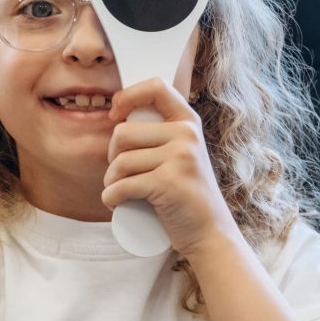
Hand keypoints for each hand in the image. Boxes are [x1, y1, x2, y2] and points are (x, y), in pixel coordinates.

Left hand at [102, 78, 238, 258]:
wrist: (209, 233)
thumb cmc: (185, 195)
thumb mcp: (182, 154)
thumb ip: (162, 134)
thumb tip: (118, 116)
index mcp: (188, 122)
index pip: (156, 87)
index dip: (127, 96)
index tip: (114, 115)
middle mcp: (187, 134)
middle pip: (123, 133)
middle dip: (112, 158)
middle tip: (121, 177)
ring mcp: (180, 157)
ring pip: (119, 162)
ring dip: (110, 182)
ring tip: (121, 194)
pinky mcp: (168, 182)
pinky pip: (121, 186)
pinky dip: (111, 199)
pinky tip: (116, 205)